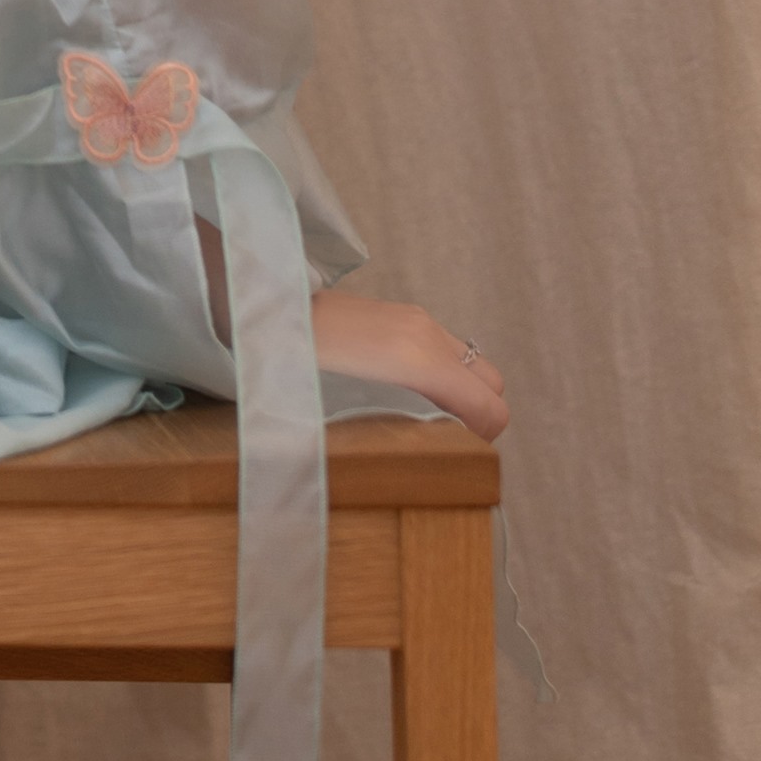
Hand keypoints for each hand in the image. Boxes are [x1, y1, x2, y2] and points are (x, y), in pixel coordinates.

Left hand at [310, 285, 508, 438]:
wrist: (270, 309)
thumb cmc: (297, 364)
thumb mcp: (347, 408)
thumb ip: (401, 426)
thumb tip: (436, 449)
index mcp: (419, 360)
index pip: (491, 406)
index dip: (483, 439)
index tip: (454, 452)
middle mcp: (427, 334)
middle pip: (491, 382)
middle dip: (479, 414)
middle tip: (443, 437)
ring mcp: (417, 320)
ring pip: (469, 364)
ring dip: (460, 393)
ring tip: (421, 416)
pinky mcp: (404, 314)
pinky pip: (445, 350)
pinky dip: (442, 374)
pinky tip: (404, 389)